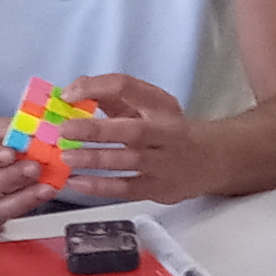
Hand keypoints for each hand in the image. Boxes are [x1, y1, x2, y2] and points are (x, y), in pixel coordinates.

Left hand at [50, 74, 207, 206]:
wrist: (209, 160)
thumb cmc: (167, 129)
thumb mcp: (147, 105)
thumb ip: (112, 97)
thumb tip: (72, 93)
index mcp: (160, 104)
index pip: (127, 87)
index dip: (95, 89)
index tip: (68, 96)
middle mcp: (166, 132)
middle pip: (133, 130)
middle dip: (97, 130)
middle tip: (66, 130)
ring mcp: (165, 163)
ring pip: (129, 161)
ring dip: (95, 159)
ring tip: (67, 157)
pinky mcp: (160, 188)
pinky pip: (128, 189)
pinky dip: (100, 187)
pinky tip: (77, 182)